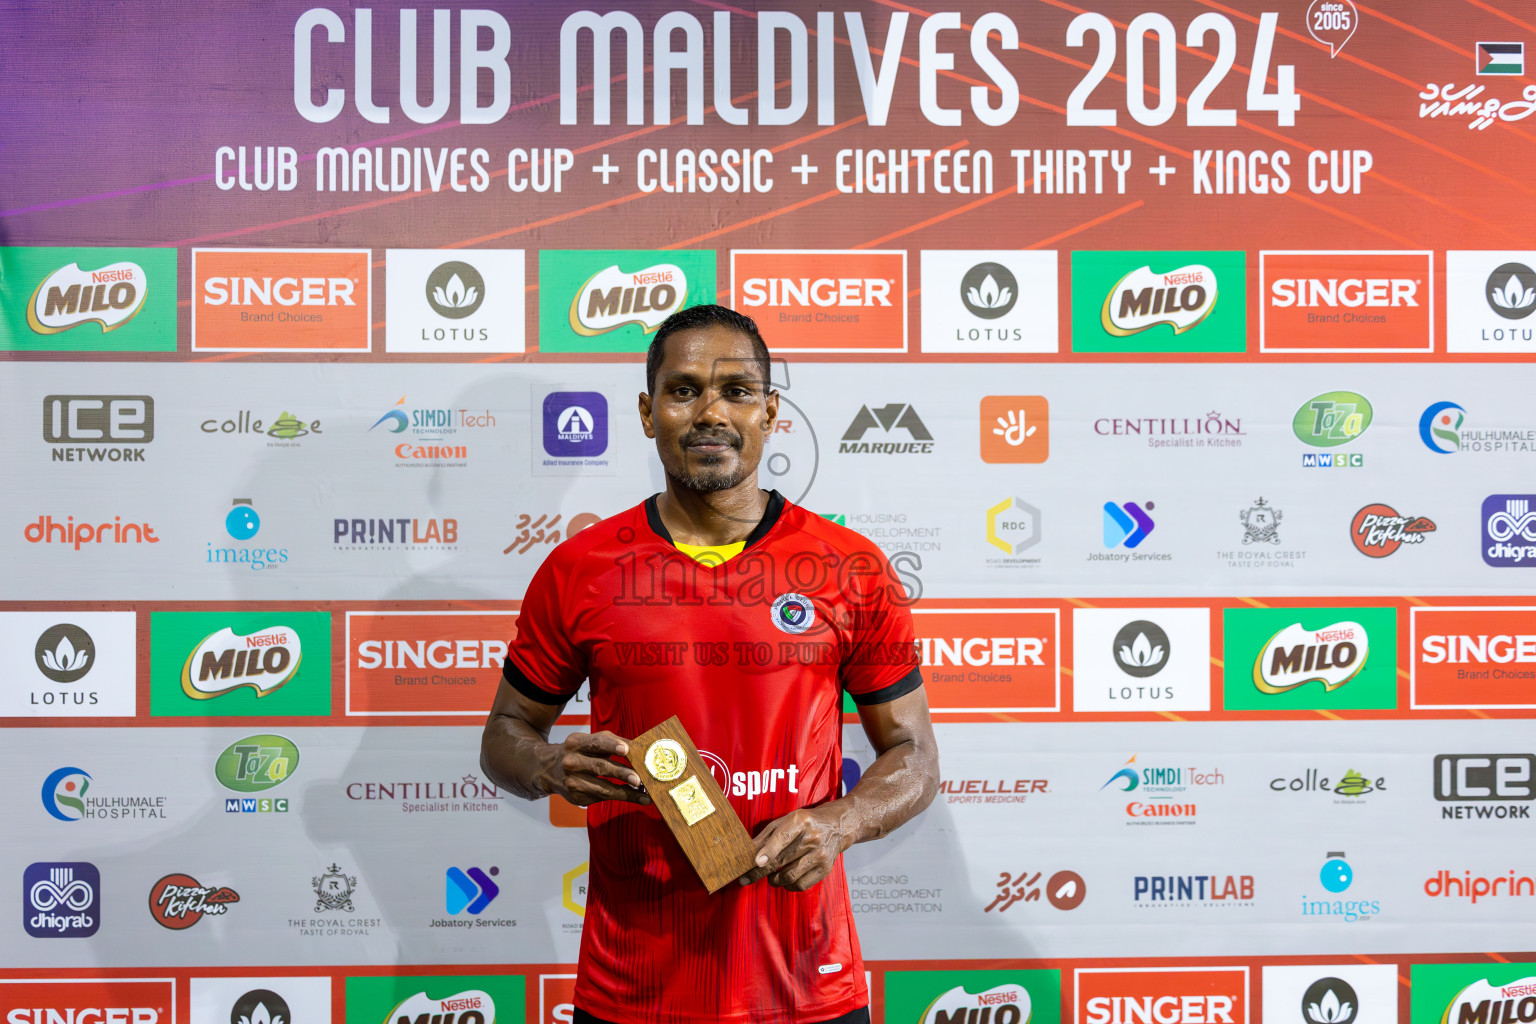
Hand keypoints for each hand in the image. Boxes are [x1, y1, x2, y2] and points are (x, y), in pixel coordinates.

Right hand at [537, 731, 651, 806]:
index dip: (611, 746)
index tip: (626, 749)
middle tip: (639, 779)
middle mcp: (571, 762)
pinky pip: (602, 798)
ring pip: (603, 789)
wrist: (547, 769)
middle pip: (600, 767)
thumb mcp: (588, 741)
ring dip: (626, 793)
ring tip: (644, 795)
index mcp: (576, 743)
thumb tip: (640, 748)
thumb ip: (612, 742)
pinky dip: (620, 798)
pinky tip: (635, 798)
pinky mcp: (576, 798)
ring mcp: (572, 782)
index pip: (595, 743)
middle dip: (622, 773)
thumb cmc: (578, 751)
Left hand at [737, 805, 850, 890]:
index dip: (768, 851)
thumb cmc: (806, 823)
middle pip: (782, 860)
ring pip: (790, 876)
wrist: (837, 826)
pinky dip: (788, 886)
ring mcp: (820, 855)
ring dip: (774, 880)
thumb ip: (767, 835)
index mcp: (801, 821)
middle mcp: (813, 838)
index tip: (756, 862)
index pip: (783, 837)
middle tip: (745, 879)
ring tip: (770, 876)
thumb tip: (748, 852)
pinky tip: (785, 880)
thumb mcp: (786, 820)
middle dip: (760, 872)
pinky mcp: (825, 869)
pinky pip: (801, 885)